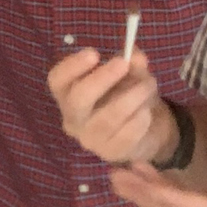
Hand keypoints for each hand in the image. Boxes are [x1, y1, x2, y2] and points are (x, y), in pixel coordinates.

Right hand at [47, 47, 176, 165]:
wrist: (144, 131)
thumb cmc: (126, 95)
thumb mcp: (130, 74)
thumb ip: (132, 64)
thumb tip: (135, 57)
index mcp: (68, 94)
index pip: (57, 80)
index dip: (72, 66)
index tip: (94, 53)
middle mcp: (73, 118)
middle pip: (77, 99)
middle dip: (102, 79)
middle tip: (123, 63)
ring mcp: (90, 139)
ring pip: (107, 118)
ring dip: (132, 96)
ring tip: (148, 84)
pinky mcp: (110, 153)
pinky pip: (126, 135)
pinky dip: (140, 119)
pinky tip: (147, 112)